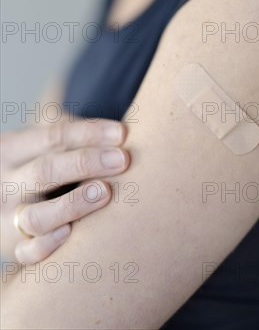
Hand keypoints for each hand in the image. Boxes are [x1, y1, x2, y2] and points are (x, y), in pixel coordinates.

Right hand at [1, 119, 129, 263]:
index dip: (89, 133)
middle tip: (122, 159)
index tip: (122, 134)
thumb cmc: (42, 163)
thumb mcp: (44, 142)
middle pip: (44, 171)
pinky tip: (71, 232)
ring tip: (105, 192)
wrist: (6, 200)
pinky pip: (27, 253)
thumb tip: (118, 129)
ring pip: (35, 216)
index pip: (52, 136)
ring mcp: (7, 218)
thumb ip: (72, 130)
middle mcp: (6, 184)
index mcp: (12, 149)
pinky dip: (48, 245)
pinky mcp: (13, 248)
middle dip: (85, 163)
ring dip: (73, 204)